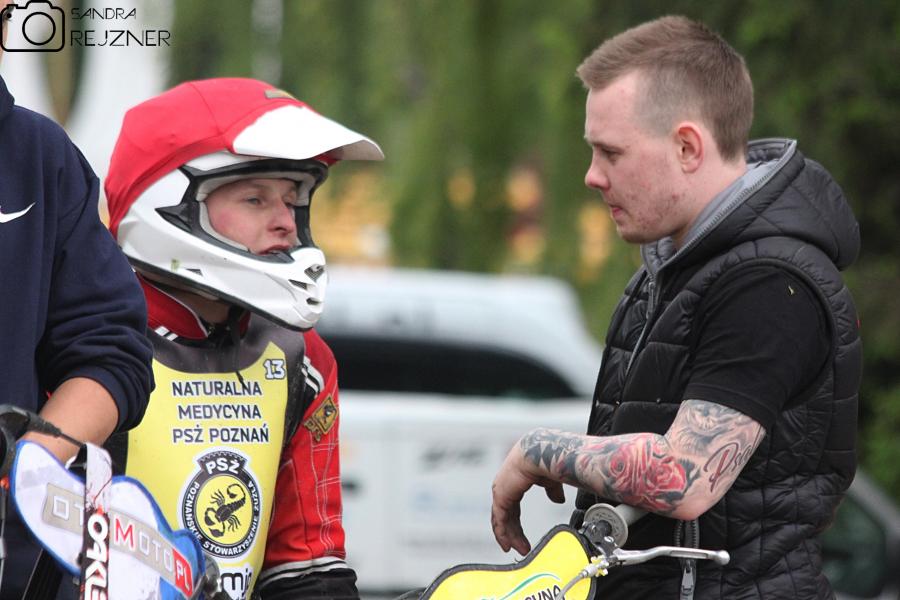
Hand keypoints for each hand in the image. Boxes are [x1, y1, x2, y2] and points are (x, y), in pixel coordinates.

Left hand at [490, 440, 565, 555]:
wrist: (540, 453)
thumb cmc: (545, 460)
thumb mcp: (550, 480)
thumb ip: (552, 491)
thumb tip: (558, 500)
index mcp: (514, 482)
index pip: (512, 507)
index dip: (515, 523)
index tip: (521, 536)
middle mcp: (504, 487)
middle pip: (506, 516)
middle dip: (513, 533)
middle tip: (520, 547)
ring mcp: (500, 492)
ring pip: (501, 520)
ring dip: (509, 536)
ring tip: (517, 549)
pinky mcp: (500, 497)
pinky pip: (500, 520)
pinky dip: (503, 534)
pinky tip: (508, 544)